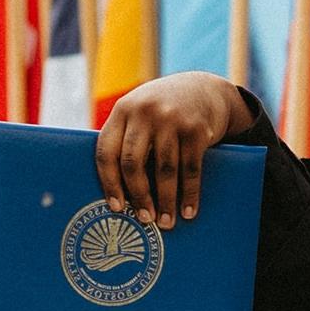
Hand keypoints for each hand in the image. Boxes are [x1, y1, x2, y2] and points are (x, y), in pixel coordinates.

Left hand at [95, 71, 254, 228]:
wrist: (203, 87)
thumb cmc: (160, 112)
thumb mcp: (137, 113)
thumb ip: (123, 139)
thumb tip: (114, 193)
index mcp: (122, 111)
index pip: (106, 152)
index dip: (109, 183)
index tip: (117, 208)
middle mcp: (144, 112)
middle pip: (133, 163)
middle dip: (138, 196)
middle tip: (145, 219)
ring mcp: (171, 119)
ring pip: (164, 170)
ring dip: (166, 201)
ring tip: (166, 222)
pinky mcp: (196, 129)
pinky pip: (191, 169)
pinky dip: (189, 194)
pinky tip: (187, 211)